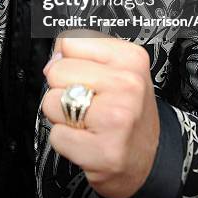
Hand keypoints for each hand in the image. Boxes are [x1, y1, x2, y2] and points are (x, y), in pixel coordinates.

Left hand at [42, 33, 159, 197]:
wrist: (147, 157)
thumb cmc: (127, 111)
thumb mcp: (117, 69)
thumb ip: (83, 55)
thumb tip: (53, 59)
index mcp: (130, 58)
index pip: (70, 40)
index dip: (69, 59)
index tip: (83, 75)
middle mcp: (127, 84)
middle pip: (56, 71)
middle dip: (63, 88)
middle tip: (86, 102)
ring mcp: (116, 116)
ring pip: (51, 102)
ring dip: (62, 116)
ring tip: (86, 120)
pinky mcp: (104, 149)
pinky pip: (56, 135)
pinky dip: (65, 141)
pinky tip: (87, 140)